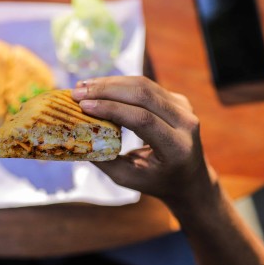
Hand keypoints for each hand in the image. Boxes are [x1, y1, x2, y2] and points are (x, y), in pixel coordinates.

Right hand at [71, 76, 214, 211]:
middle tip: (77, 92)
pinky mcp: (177, 99)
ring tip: (82, 87)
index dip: (112, 109)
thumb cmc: (155, 182)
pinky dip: (120, 84)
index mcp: (177, 148)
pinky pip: (146, 85)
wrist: (190, 178)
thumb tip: (73, 139)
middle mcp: (186, 123)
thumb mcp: (128, 178)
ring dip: (110, 83)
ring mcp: (184, 108)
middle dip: (106, 90)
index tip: (83, 106)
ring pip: (144, 85)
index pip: (143, 120)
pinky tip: (99, 86)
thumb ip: (103, 159)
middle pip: (143, 95)